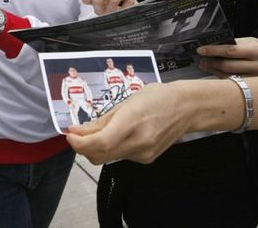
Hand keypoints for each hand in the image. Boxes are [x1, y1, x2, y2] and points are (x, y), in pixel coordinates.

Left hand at [67, 82, 188, 163]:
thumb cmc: (157, 97)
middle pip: (99, 156)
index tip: (70, 135)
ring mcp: (143, 154)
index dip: (79, 143)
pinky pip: (120, 156)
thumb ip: (101, 121)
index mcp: (131, 122)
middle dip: (83, 147)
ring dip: (98, 147)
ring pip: (108, 158)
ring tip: (102, 130)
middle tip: (78, 134)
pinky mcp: (146, 159)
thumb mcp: (126, 102)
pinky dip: (113, 148)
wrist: (186, 108)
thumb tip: (78, 131)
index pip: (99, 143)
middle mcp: (138, 142)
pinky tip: (121, 134)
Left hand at [196, 37, 257, 76]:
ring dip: (214, 70)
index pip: (231, 51)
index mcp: (256, 51)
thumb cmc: (256, 47)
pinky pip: (232, 82)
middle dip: (212, 62)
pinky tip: (213, 71)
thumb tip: (210, 46)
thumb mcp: (247, 41)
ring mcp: (256, 78)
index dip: (214, 51)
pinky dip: (220, 76)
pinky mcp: (252, 86)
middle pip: (228, 66)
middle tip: (201, 59)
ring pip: (229, 76)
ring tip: (204, 64)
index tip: (200, 50)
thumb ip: (232, 44)